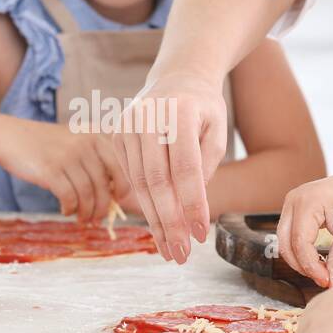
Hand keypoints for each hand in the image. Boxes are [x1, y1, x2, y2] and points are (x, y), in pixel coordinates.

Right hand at [0, 119, 130, 222]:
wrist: (10, 138)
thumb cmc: (45, 144)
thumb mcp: (73, 141)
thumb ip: (94, 159)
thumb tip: (115, 192)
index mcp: (94, 136)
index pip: (118, 166)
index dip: (122, 187)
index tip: (118, 201)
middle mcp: (84, 145)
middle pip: (103, 185)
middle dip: (103, 207)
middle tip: (98, 218)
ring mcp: (67, 157)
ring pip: (87, 194)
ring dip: (86, 212)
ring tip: (82, 219)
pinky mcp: (51, 171)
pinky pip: (69, 198)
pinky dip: (70, 209)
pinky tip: (66, 211)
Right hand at [111, 71, 226, 263]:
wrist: (176, 78)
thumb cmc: (203, 109)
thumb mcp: (216, 131)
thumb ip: (205, 166)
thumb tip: (189, 208)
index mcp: (178, 112)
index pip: (185, 167)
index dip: (191, 204)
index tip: (199, 234)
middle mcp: (146, 117)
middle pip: (156, 181)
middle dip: (169, 222)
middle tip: (180, 254)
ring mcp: (126, 126)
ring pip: (139, 184)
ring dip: (155, 221)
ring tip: (170, 250)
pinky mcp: (115, 136)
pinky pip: (131, 179)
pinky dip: (145, 207)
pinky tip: (159, 228)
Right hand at [277, 163, 332, 287]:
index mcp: (307, 201)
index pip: (300, 243)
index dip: (311, 266)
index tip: (328, 281)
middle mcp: (293, 200)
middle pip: (285, 244)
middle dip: (303, 266)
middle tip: (325, 280)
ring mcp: (292, 203)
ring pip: (284, 241)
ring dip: (300, 260)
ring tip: (324, 271)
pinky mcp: (295, 209)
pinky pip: (290, 235)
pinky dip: (301, 251)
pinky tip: (320, 260)